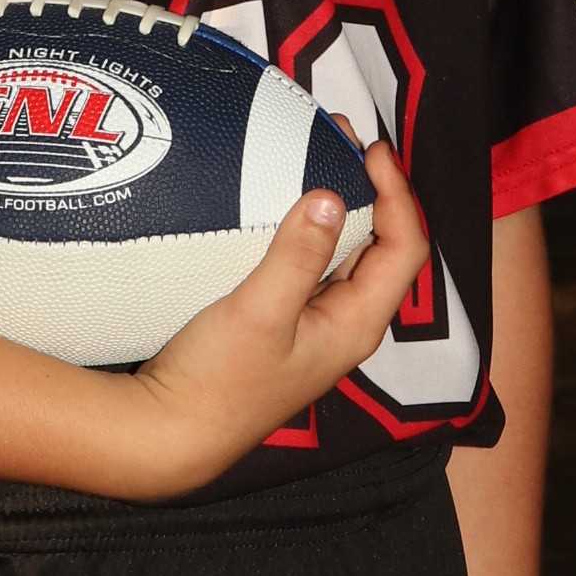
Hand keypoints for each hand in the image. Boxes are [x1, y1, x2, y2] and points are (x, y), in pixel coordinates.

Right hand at [117, 140, 426, 498]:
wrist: (170, 434)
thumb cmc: (217, 383)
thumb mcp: (259, 312)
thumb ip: (297, 255)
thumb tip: (330, 197)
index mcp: (356, 324)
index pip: (404, 248)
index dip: (397, 194)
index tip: (371, 151)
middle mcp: (345, 324)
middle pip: (380, 247)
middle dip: (369, 191)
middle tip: (340, 142)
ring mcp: (314, 326)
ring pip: (344, 255)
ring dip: (337, 207)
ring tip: (314, 159)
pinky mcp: (283, 325)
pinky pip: (310, 266)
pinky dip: (305, 229)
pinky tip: (278, 206)